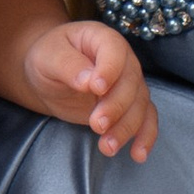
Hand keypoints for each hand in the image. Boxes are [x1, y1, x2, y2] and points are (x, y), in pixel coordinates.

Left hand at [20, 19, 157, 163]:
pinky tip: (138, 154)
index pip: (114, 51)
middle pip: (131, 83)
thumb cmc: (48, 58)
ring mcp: (128, 83)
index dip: (110, 70)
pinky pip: (145, 119)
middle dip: (116, 106)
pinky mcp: (128, 105)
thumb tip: (89, 81)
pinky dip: (145, 136)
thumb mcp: (48, 56)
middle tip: (96, 125)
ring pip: (140, 105)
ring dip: (127, 127)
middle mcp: (123, 59)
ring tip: (107, 147)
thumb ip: (68, 65)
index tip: (96, 89)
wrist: (49, 73)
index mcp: (102, 39)